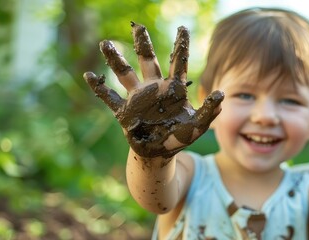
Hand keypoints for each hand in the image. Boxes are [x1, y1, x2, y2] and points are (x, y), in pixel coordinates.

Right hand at [83, 22, 222, 157]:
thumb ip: (209, 111)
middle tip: (138, 26)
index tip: (182, 27)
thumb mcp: (198, 126)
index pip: (178, 62)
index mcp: (173, 88)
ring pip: (124, 73)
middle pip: (147, 60)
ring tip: (105, 43)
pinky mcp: (124, 112)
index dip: (180, 46)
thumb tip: (221, 94)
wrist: (160, 153)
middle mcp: (153, 88)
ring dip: (115, 59)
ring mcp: (137, 98)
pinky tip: (88, 75)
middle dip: (143, 44)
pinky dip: (98, 88)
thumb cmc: (179, 137)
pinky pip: (108, 97)